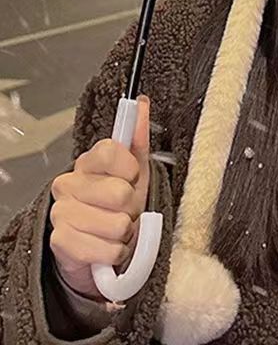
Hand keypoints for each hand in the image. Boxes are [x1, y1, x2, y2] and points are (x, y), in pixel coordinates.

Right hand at [49, 96, 150, 299]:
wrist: (100, 241)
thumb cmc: (119, 203)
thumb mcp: (136, 169)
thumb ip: (138, 136)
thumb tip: (142, 103)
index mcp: (88, 161)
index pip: (112, 151)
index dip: (130, 168)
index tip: (132, 177)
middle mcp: (68, 183)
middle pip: (119, 193)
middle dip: (130, 206)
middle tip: (124, 209)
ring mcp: (61, 212)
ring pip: (116, 224)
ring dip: (124, 232)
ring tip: (116, 228)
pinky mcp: (60, 242)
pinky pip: (105, 249)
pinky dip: (114, 251)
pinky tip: (107, 245)